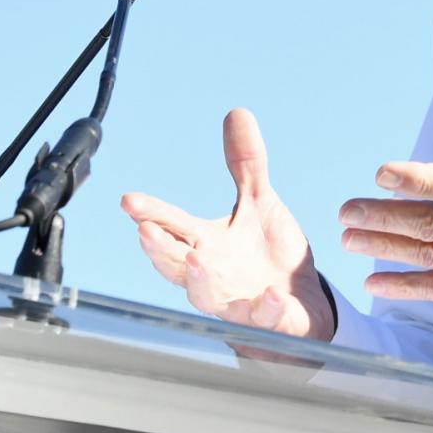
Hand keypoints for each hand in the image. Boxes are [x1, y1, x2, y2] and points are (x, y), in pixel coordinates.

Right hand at [120, 109, 335, 341]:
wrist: (303, 301)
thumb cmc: (270, 254)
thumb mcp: (261, 201)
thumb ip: (246, 163)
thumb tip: (237, 112)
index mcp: (208, 245)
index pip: (173, 227)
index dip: (151, 214)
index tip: (129, 200)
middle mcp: (215, 275)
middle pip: (177, 265)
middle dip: (161, 250)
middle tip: (145, 231)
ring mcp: (239, 302)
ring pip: (209, 297)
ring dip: (201, 281)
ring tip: (198, 260)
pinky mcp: (271, 320)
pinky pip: (265, 318)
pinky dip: (267, 309)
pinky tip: (271, 297)